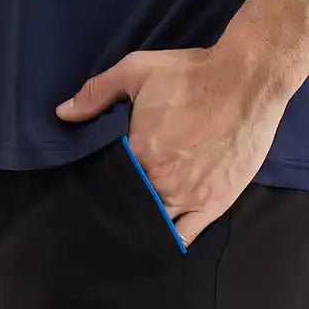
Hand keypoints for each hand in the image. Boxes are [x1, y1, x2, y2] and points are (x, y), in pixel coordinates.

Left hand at [54, 39, 289, 247]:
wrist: (245, 79)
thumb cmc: (191, 74)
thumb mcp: (137, 70)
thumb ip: (98, 93)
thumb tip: (63, 113)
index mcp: (138, 152)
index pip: (109, 179)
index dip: (102, 182)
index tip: (97, 182)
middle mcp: (160, 181)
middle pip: (130, 204)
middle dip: (121, 203)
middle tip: (116, 200)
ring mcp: (189, 196)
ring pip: (155, 223)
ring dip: (143, 222)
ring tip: (134, 218)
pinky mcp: (215, 203)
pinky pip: (187, 235)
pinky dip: (171, 238)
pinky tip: (160, 236)